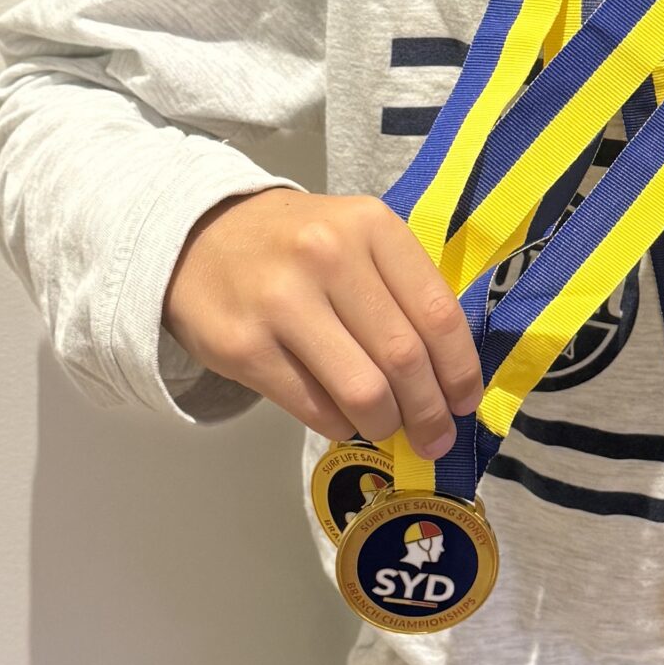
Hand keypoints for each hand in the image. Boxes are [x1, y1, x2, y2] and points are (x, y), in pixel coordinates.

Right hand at [161, 188, 482, 458]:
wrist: (197, 238)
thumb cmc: (294, 245)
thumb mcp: (355, 237)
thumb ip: (401, 290)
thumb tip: (449, 377)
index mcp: (369, 226)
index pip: (438, 313)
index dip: (461, 370)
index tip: (466, 402)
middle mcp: (327, 257)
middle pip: (404, 359)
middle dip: (430, 412)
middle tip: (436, 437)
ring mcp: (281, 303)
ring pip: (363, 391)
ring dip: (386, 425)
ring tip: (388, 428)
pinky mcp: (245, 348)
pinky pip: (316, 408)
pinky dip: (342, 425)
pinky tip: (344, 417)